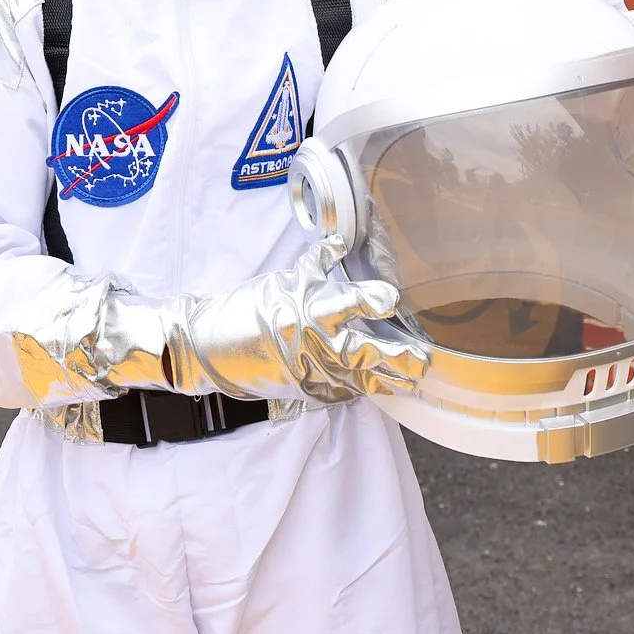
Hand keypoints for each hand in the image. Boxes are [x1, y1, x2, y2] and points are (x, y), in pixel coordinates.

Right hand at [166, 237, 428, 402]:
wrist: (211, 349)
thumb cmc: (248, 309)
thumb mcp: (284, 280)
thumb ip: (317, 265)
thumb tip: (341, 241)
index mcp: (305, 311)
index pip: (345, 304)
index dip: (370, 300)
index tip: (392, 297)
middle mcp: (312, 345)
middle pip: (362, 352)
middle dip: (395, 356)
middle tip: (422, 357)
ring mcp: (310, 373)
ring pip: (360, 379)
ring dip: (390, 379)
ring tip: (415, 378)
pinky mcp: (307, 392)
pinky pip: (343, 392)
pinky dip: (363, 389)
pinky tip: (385, 387)